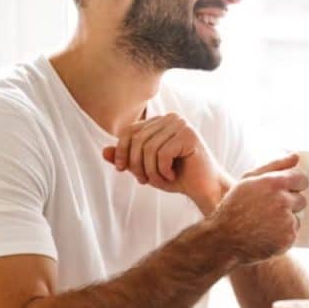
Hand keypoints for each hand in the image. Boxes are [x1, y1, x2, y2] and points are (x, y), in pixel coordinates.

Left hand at [102, 113, 225, 213]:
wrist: (204, 189)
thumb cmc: (177, 177)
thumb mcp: (146, 168)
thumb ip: (126, 159)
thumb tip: (104, 151)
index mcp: (160, 121)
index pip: (129, 131)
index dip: (122, 151)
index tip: (123, 169)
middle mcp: (171, 118)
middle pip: (137, 139)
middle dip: (136, 164)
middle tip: (144, 180)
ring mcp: (182, 125)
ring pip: (149, 148)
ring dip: (150, 171)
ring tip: (160, 180)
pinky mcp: (189, 135)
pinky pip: (162, 154)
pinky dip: (162, 171)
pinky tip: (172, 176)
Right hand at [212, 154, 308, 263]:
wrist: (223, 239)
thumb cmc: (234, 207)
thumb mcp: (248, 180)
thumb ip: (274, 165)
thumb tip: (295, 156)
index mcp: (274, 183)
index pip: (302, 179)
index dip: (295, 186)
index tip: (288, 191)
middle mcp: (282, 201)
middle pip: (302, 200)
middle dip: (290, 204)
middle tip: (270, 210)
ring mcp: (286, 221)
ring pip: (296, 217)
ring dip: (285, 220)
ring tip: (265, 223)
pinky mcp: (288, 238)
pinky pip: (293, 233)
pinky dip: (283, 235)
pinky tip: (267, 234)